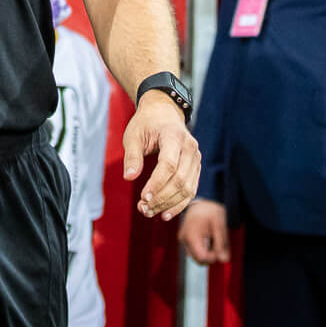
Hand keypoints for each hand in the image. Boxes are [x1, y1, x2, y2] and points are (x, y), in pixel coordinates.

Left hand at [122, 90, 200, 220]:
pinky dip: (179, 204)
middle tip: (143, 209)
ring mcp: (195, 158)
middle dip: (161, 198)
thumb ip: (132, 156)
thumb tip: (129, 177)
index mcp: (174, 136)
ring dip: (169, 204)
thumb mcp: (133, 135)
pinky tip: (165, 214)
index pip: (169, 165)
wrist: (164, 112)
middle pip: (180, 180)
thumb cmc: (146, 123)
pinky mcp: (196, 167)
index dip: (157, 184)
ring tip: (149, 212)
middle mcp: (190, 148)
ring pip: (187, 188)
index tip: (143, 197)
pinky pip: (191, 190)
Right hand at [177, 198, 230, 265]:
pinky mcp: (185, 239)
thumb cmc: (210, 210)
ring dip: (208, 253)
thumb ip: (221, 244)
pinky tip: (210, 238)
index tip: (221, 249)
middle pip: (199, 260)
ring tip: (215, 239)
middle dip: (211, 256)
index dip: (213, 257)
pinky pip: (195, 250)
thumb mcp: (219, 225)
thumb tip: (224, 260)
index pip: (202, 258)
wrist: (200, 199)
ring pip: (197, 257)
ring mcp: (183, 239)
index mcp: (192, 236)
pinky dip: (204, 249)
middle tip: (220, 245)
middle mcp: (185, 239)